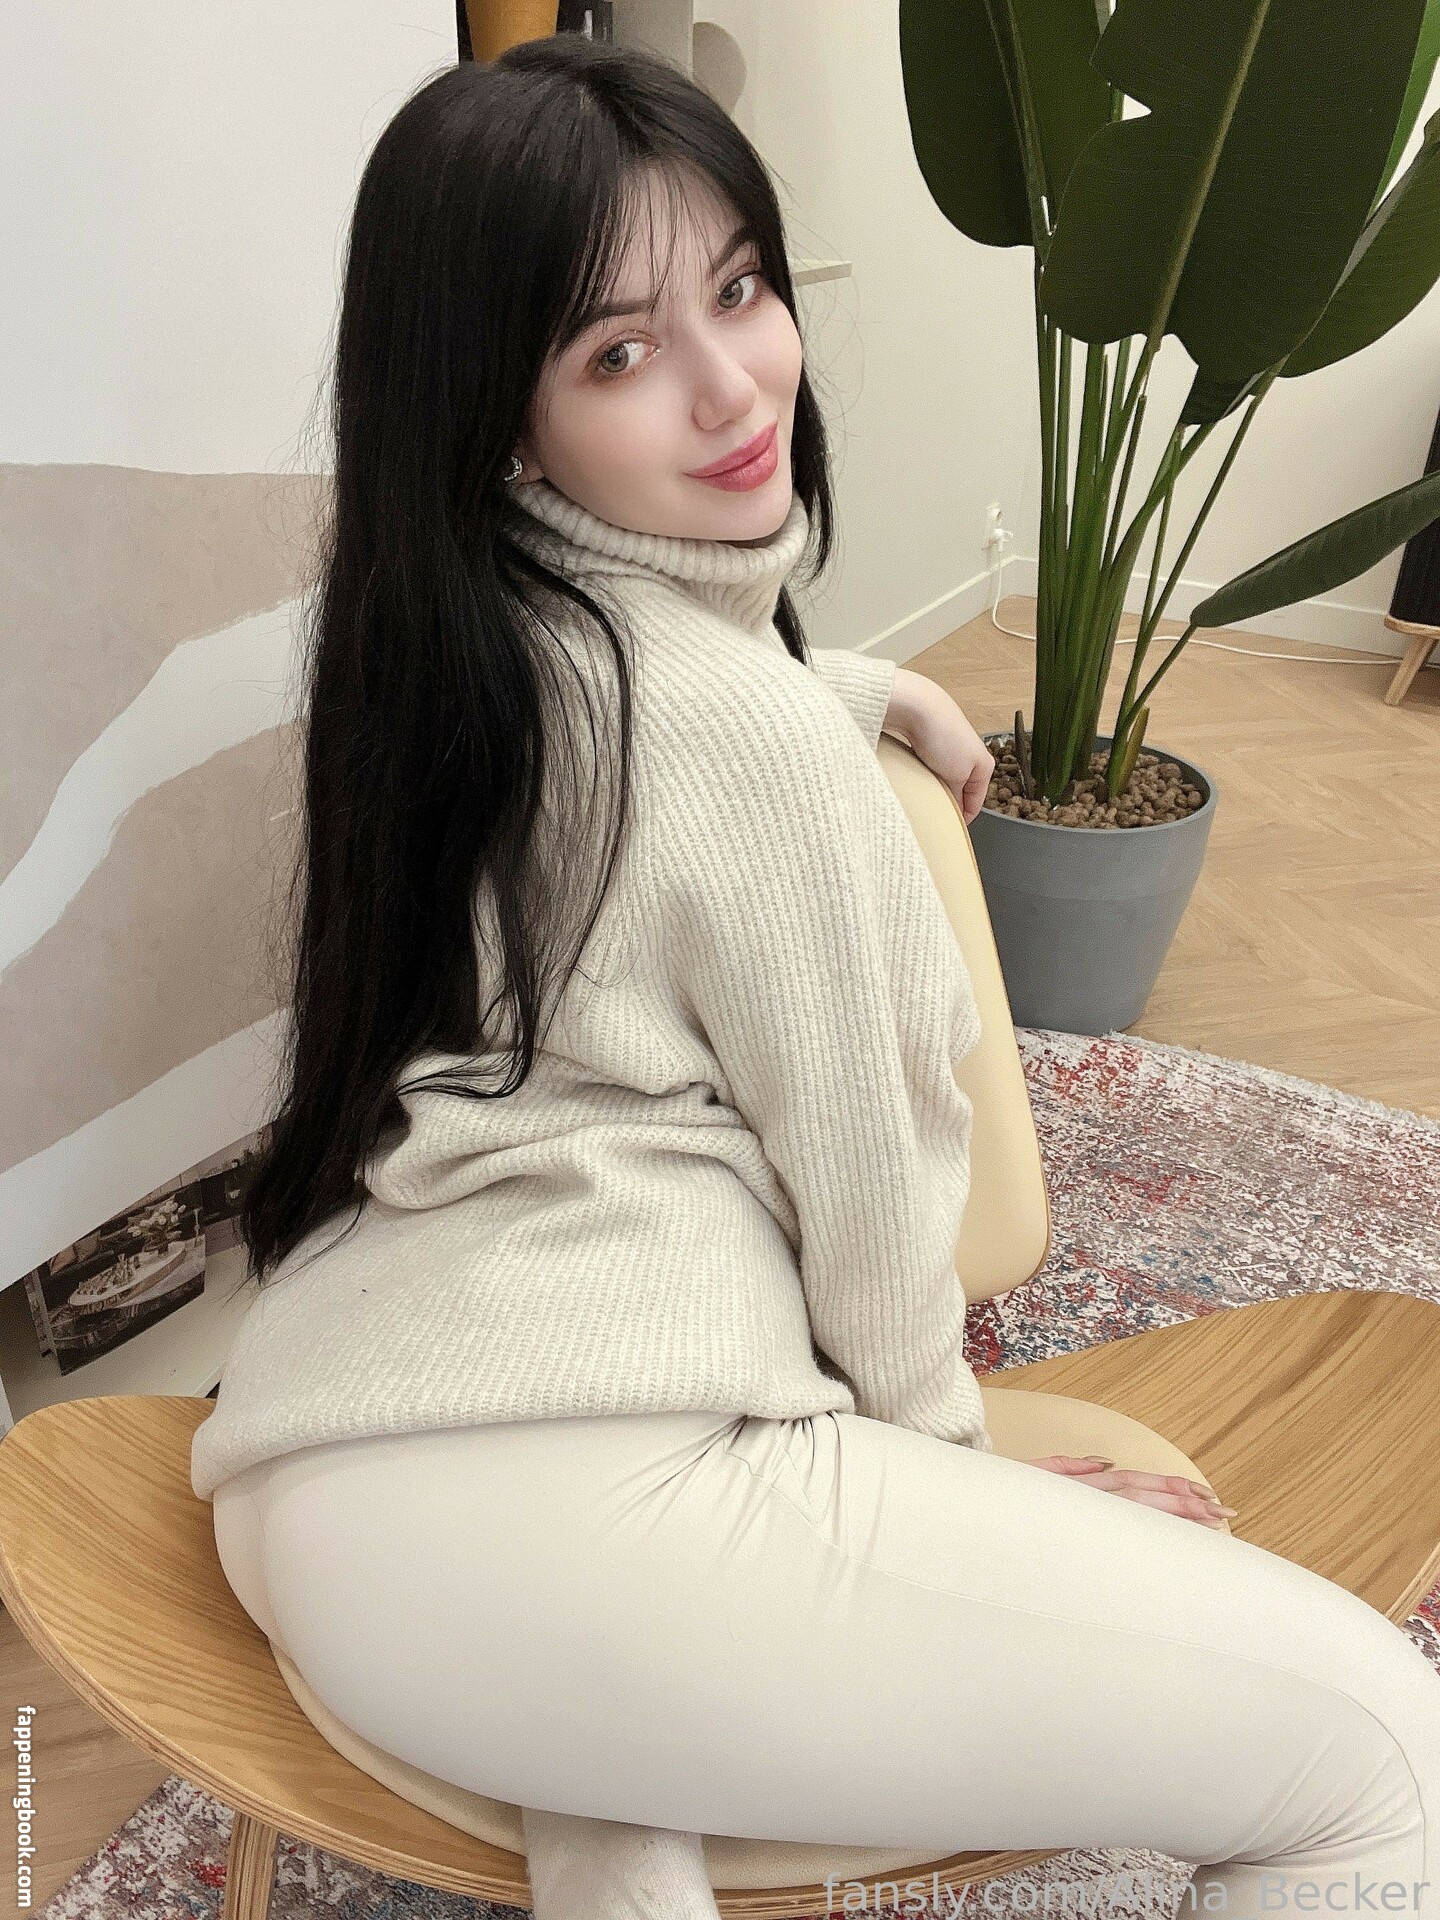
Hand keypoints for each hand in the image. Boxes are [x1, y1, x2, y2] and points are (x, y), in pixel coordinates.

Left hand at [880, 668, 994, 824]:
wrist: (918, 706)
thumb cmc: (943, 736)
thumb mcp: (957, 776)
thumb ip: (957, 797)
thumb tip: (954, 810)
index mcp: (984, 765)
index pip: (976, 803)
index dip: (963, 819)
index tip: (949, 832)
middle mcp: (968, 755)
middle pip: (958, 790)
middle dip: (946, 802)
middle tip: (931, 815)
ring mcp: (947, 747)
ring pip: (941, 778)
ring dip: (931, 787)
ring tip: (920, 793)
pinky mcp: (928, 740)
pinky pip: (926, 766)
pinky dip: (920, 774)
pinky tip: (912, 775)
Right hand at [1026, 1454, 1237, 1530]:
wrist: (975, 1516)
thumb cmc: (1006, 1499)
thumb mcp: (1037, 1474)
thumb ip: (1071, 1467)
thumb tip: (1108, 1462)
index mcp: (1087, 1485)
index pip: (1139, 1484)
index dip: (1174, 1490)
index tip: (1208, 1499)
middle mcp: (1089, 1496)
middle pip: (1147, 1495)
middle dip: (1188, 1504)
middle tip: (1224, 1513)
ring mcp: (1084, 1512)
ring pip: (1138, 1510)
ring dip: (1177, 1514)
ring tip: (1210, 1522)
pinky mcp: (1074, 1525)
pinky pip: (1117, 1529)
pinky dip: (1145, 1527)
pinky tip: (1171, 1535)